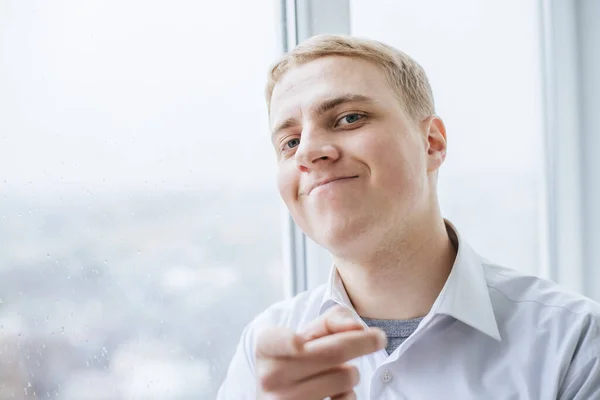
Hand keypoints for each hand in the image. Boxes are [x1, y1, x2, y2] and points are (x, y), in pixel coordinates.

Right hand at [255, 306, 386, 398]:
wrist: (280, 394)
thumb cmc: (298, 358)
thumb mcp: (306, 335)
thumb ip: (332, 321)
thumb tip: (357, 327)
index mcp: (266, 346)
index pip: (278, 342)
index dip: (287, 342)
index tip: (297, 344)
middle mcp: (270, 375)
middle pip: (333, 352)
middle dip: (363, 342)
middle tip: (379, 337)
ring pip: (345, 377)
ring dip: (352, 373)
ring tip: (337, 373)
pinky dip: (348, 395)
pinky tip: (335, 393)